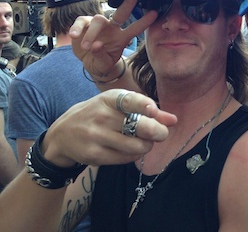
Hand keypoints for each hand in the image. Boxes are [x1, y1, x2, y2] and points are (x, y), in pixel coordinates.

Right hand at [42, 89, 176, 167]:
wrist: (62, 135)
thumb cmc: (98, 115)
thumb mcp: (117, 105)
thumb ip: (147, 110)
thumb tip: (174, 120)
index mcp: (109, 99)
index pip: (129, 101)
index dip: (144, 105)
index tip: (153, 110)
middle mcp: (102, 116)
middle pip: (140, 127)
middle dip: (158, 132)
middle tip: (161, 134)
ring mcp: (97, 136)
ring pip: (137, 146)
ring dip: (147, 146)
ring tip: (144, 142)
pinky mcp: (95, 155)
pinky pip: (126, 158)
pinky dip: (135, 155)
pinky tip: (132, 149)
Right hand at [69, 0, 157, 76]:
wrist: (90, 62)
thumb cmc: (102, 62)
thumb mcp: (103, 64)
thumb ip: (101, 56)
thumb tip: (95, 45)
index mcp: (122, 38)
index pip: (135, 29)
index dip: (144, 22)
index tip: (155, 13)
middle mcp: (112, 28)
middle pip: (120, 14)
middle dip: (127, 5)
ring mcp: (98, 24)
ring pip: (98, 20)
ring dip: (92, 33)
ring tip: (87, 47)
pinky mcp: (84, 23)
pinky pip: (81, 22)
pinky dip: (77, 28)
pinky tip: (73, 36)